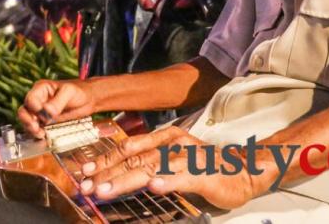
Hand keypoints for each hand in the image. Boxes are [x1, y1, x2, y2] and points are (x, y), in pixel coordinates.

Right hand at [18, 79, 95, 137]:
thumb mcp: (69, 92)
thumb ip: (58, 101)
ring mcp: (40, 112)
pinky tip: (43, 136)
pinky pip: (35, 128)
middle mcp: (38, 100)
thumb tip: (47, 111)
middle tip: (36, 127)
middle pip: (24, 110)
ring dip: (30, 129)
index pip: (31, 99)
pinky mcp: (45, 122)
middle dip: (28, 120)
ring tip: (40, 134)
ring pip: (27, 121)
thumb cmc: (78, 91)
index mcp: (41, 89)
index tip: (45, 115)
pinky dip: (36, 133)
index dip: (35, 108)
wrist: (88, 100)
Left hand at [78, 126, 263, 209]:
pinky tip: (154, 187)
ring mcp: (188, 159)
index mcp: (166, 138)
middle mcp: (174, 145)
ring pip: (152, 168)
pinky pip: (182, 178)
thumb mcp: (174, 156)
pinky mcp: (203, 175)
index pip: (129, 148)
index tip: (85, 172)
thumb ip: (150, 159)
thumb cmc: (206, 165)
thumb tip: (119, 169)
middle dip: (108, 173)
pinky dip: (167, 182)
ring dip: (127, 180)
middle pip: (135, 158)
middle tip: (87, 186)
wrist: (243, 169)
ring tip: (107, 190)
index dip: (105, 160)